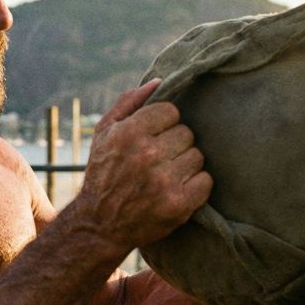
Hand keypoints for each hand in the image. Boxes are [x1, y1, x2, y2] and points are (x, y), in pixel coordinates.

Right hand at [71, 79, 212, 252]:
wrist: (99, 224)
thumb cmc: (103, 173)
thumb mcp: (104, 132)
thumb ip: (129, 102)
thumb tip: (159, 81)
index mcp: (129, 132)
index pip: (172, 111)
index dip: (164, 124)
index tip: (154, 137)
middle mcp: (147, 154)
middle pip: (187, 133)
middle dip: (175, 145)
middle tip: (160, 159)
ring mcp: (164, 180)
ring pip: (198, 156)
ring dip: (186, 165)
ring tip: (167, 175)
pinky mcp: (178, 204)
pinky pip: (206, 181)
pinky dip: (196, 185)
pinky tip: (178, 189)